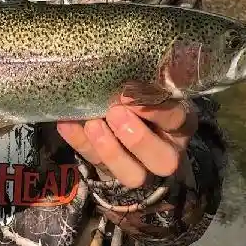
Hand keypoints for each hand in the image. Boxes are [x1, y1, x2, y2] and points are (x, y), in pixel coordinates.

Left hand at [56, 100, 197, 188]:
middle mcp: (166, 152)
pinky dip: (80, 143)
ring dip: (111, 150)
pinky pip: (96, 165)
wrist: (129, 133)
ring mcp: (141, 170)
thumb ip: (138, 87)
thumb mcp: (149, 91)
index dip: (156, 111)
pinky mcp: (112, 177)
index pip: (178, 119)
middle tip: (115, 113)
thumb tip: (113, 68)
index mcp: (178, 125)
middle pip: (164, 160)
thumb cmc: (143, 101)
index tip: (130, 95)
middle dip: (138, 138)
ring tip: (93, 125)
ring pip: (134, 175)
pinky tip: (67, 124)